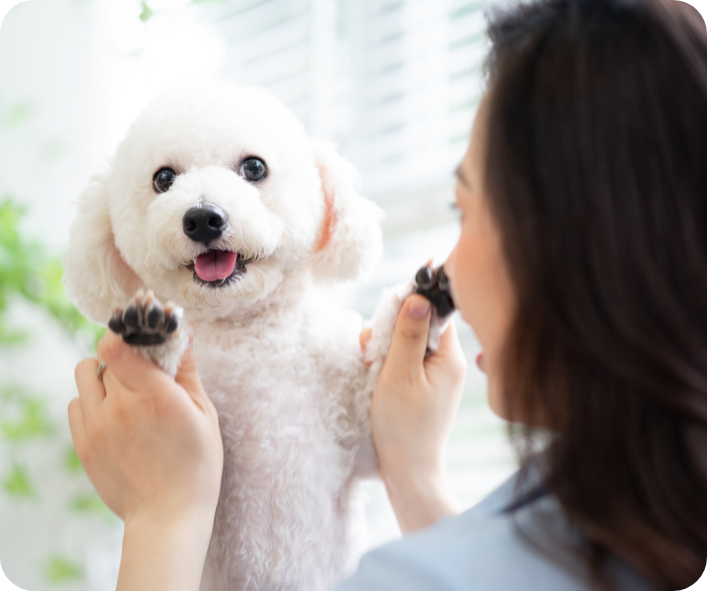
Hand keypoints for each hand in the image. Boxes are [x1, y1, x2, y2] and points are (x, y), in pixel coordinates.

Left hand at [69, 329, 222, 590]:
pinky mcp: (83, 443)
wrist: (167, 515)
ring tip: (125, 391)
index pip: (118, 344)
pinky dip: (92, 400)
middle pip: (105, 355)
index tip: (139, 329)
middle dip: (126, 354)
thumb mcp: (203, 413)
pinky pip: (76, 403)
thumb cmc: (196, 464)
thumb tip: (183, 332)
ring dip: (104, 374)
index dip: (126, 330)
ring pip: (86, 374)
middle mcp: (121, 406)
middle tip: (143, 368)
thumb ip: (187, 370)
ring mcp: (97, 425)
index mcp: (156, 395)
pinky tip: (114, 414)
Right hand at [361, 295, 466, 531]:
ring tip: (372, 367)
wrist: (408, 470)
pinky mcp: (424, 386)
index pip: (435, 311)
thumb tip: (418, 296)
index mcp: (450, 357)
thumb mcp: (400, 375)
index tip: (388, 316)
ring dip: (385, 348)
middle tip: (373, 352)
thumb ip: (408, 334)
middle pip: (419, 324)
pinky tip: (376, 376)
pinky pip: (406, 361)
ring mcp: (436, 375)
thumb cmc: (404, 426)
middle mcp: (448, 363)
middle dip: (391, 331)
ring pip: (408, 342)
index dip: (410, 307)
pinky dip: (388, 364)